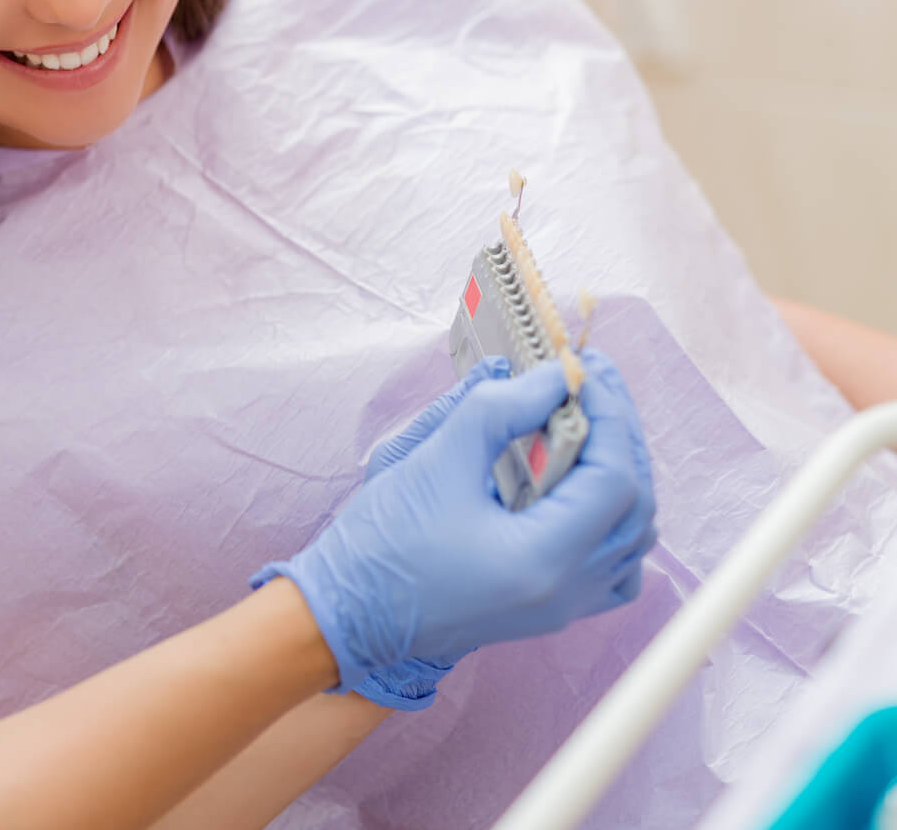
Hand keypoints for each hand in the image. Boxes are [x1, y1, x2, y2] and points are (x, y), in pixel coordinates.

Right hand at [255, 350, 655, 692]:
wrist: (348, 613)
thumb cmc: (382, 543)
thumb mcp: (434, 461)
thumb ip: (497, 410)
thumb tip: (553, 378)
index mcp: (543, 560)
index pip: (614, 479)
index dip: (609, 416)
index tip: (583, 371)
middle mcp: (567, 591)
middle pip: (635, 506)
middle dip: (620, 436)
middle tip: (592, 383)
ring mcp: (563, 607)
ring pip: (632, 537)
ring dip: (621, 474)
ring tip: (589, 424)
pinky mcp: (549, 608)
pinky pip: (613, 567)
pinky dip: (615, 522)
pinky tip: (583, 488)